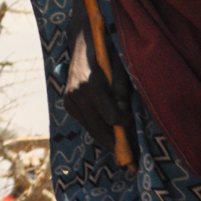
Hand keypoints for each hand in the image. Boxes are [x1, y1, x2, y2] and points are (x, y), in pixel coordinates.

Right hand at [64, 0, 138, 161]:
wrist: (82, 37)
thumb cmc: (106, 51)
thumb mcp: (120, 68)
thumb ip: (122, 91)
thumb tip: (124, 114)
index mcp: (92, 86)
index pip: (112, 118)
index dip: (125, 128)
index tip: (133, 133)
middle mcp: (77, 94)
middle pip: (99, 130)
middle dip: (115, 146)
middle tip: (130, 163)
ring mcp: (69, 98)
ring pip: (90, 128)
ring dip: (105, 139)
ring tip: (121, 152)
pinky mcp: (67, 101)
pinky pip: (84, 121)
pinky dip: (95, 128)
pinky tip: (107, 132)